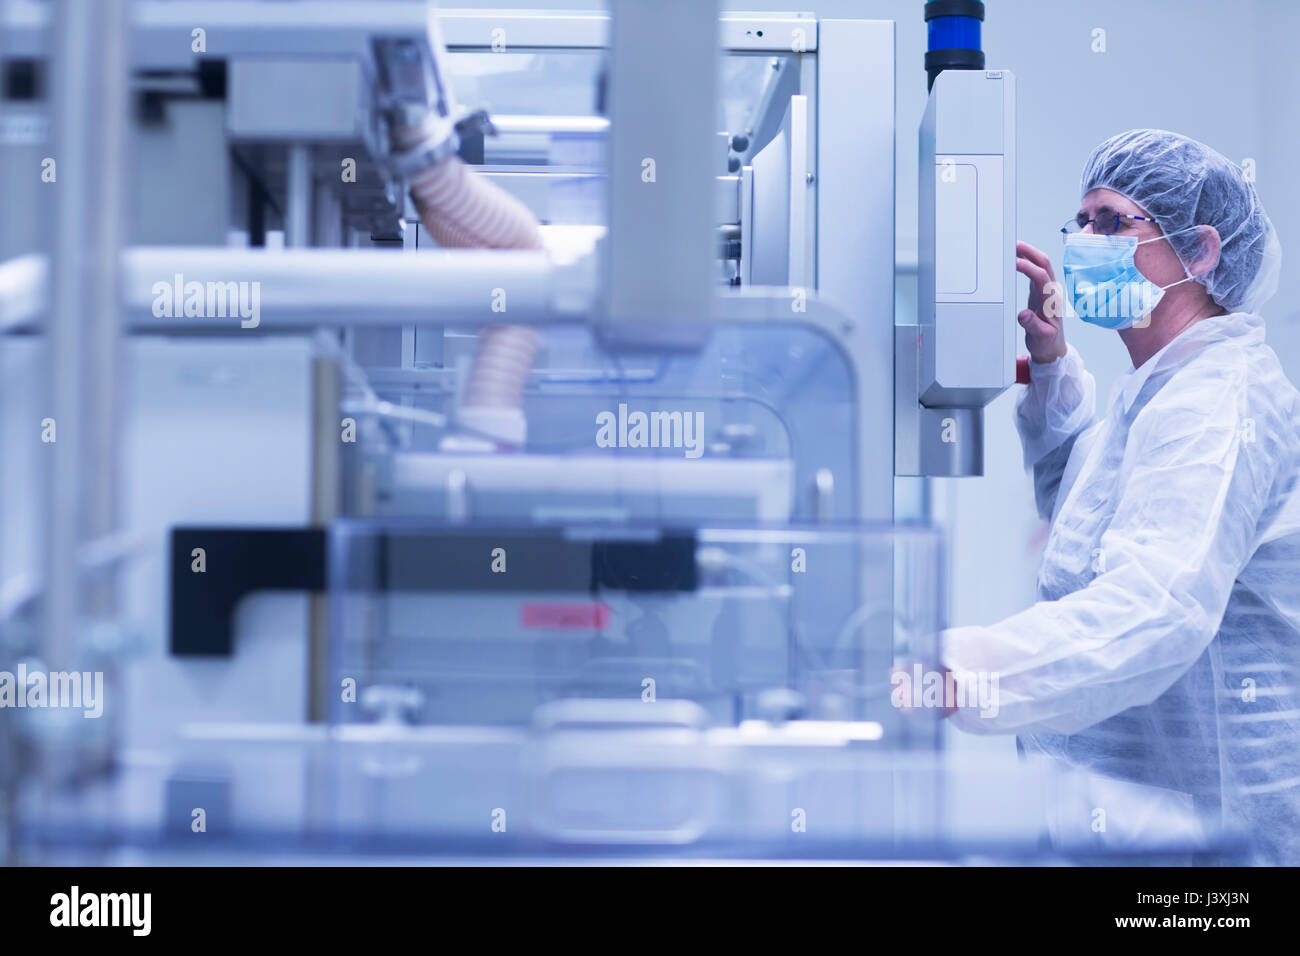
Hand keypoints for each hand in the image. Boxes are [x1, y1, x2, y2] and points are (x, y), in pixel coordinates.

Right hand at [1016, 241, 1066, 363]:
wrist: (1052, 348)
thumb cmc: (1047, 343)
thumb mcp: (1040, 337)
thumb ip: (1032, 326)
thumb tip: (1023, 314)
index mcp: (1052, 301)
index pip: (1041, 277)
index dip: (1029, 268)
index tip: (1015, 262)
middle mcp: (1051, 292)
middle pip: (1044, 264)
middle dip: (1030, 252)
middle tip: (1015, 244)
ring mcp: (1047, 291)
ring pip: (1041, 265)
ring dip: (1029, 254)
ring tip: (1014, 247)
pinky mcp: (1040, 292)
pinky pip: (1036, 272)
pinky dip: (1027, 262)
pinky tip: (1017, 259)